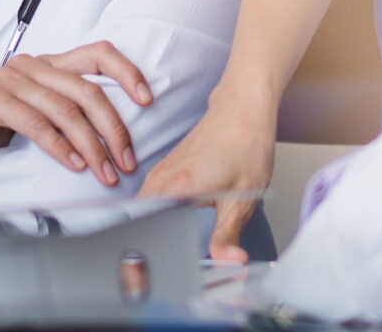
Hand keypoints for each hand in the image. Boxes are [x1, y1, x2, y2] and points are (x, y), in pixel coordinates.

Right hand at [0, 41, 153, 187]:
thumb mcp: (37, 122)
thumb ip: (66, 115)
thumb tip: (117, 134)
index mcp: (46, 65)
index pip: (97, 52)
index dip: (127, 71)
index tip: (148, 99)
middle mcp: (30, 66)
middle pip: (87, 89)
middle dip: (114, 128)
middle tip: (127, 160)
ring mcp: (9, 80)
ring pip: (65, 109)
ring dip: (92, 146)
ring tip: (105, 172)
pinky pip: (36, 123)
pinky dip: (60, 147)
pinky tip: (74, 165)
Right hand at [141, 100, 274, 261]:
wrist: (243, 108)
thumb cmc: (245, 143)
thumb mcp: (242, 199)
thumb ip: (228, 235)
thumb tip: (227, 261)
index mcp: (175, 189)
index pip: (139, 229)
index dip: (141, 254)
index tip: (146, 272)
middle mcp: (161, 180)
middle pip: (136, 222)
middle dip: (143, 246)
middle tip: (155, 268)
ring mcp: (161, 172)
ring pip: (142, 211)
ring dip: (150, 230)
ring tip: (164, 249)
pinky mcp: (167, 169)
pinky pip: (151, 199)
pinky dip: (157, 215)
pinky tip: (173, 224)